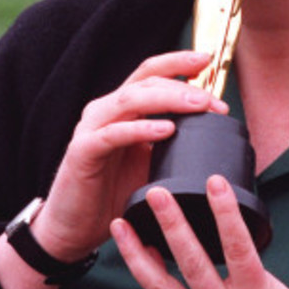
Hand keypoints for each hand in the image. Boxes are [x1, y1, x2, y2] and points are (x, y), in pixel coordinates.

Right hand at [30, 51, 225, 262]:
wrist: (74, 228)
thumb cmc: (113, 194)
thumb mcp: (151, 163)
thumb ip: (172, 143)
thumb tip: (214, 136)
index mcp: (122, 109)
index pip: (150, 73)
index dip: (177, 62)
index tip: (207, 60)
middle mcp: (105, 110)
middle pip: (146, 82)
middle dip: (183, 86)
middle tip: (213, 100)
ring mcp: (92, 128)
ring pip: (130, 100)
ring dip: (168, 99)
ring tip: (197, 105)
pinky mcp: (83, 151)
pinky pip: (113, 134)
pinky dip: (141, 128)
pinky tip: (166, 130)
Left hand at [112, 176, 288, 288]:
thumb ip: (265, 282)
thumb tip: (242, 260)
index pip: (239, 247)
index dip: (226, 212)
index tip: (215, 183)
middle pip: (192, 261)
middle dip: (171, 223)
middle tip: (157, 193)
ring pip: (162, 287)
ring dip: (139, 252)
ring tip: (121, 225)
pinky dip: (151, 279)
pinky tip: (141, 258)